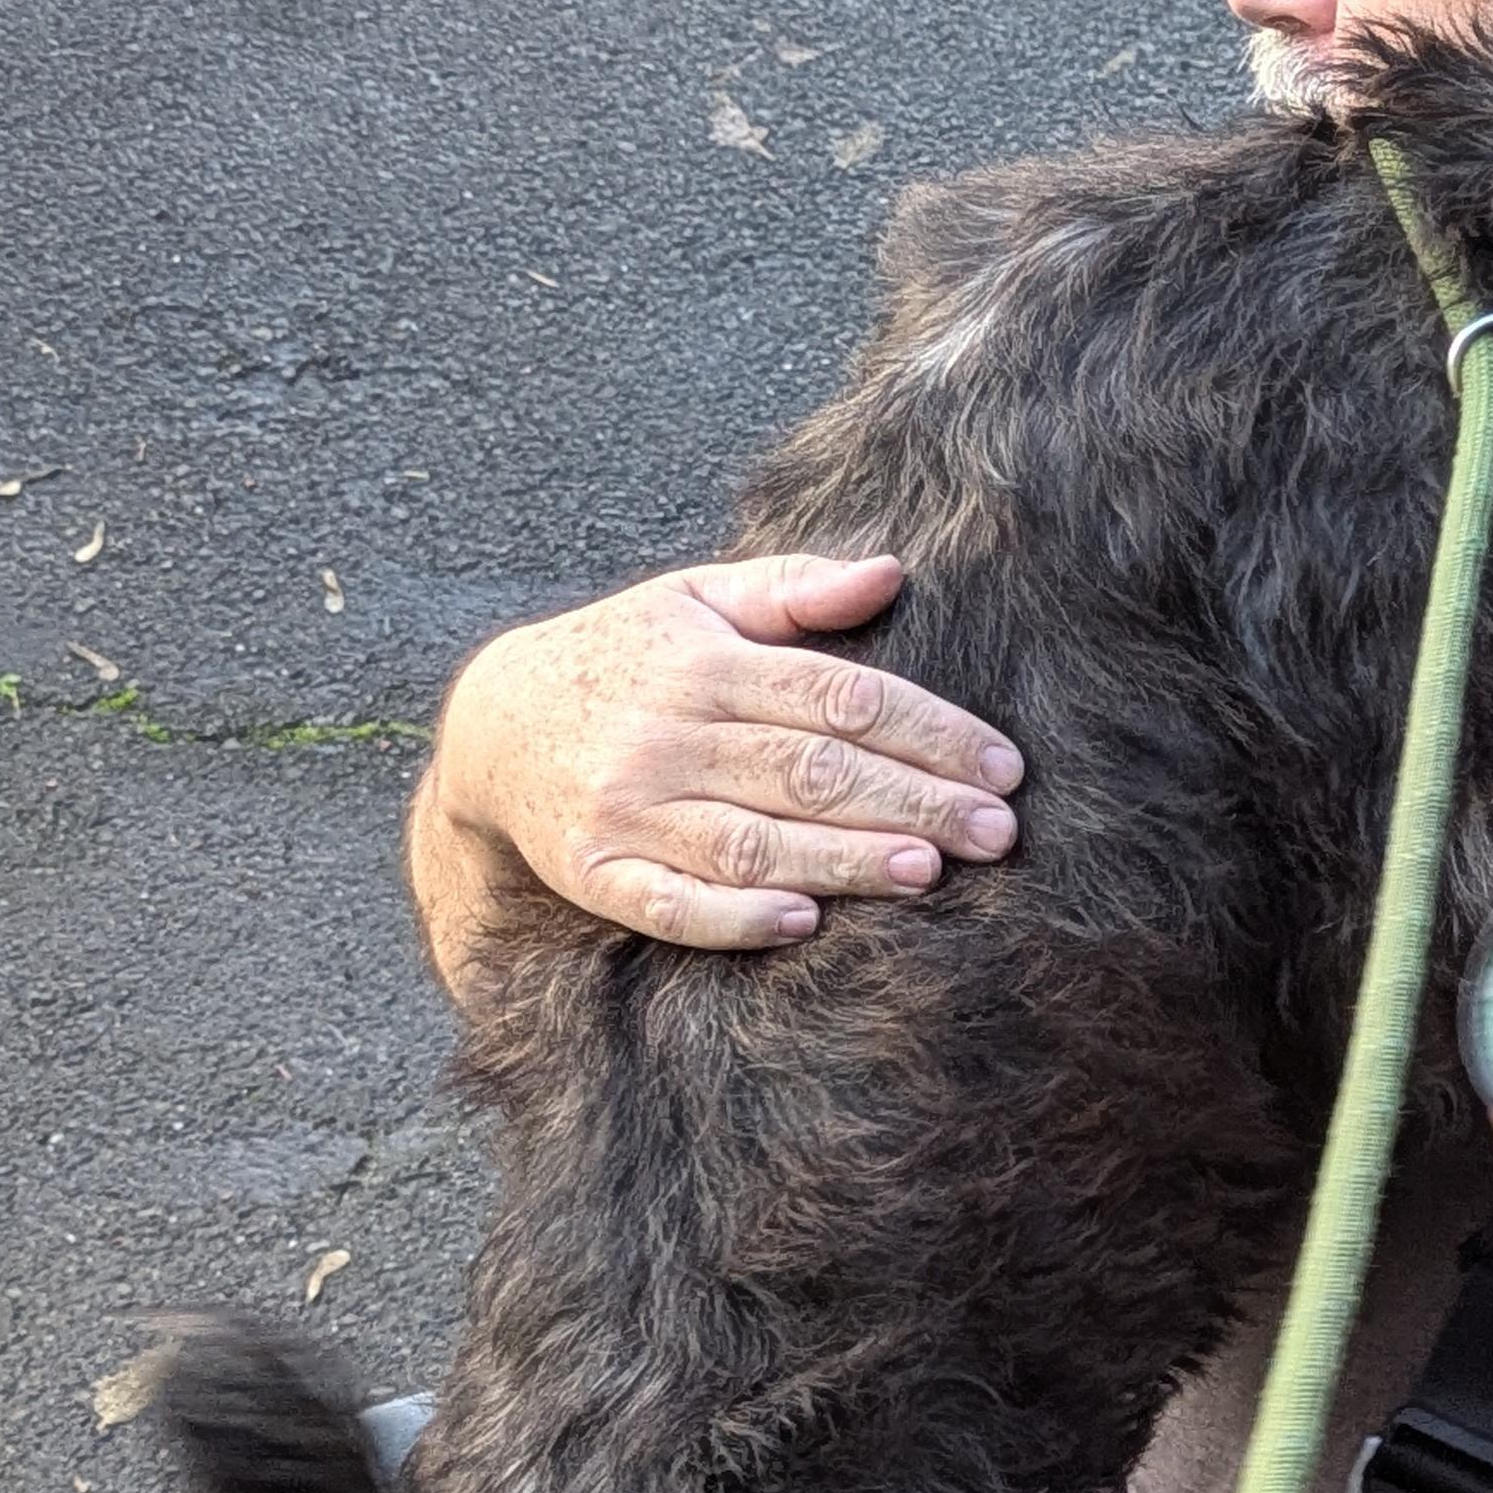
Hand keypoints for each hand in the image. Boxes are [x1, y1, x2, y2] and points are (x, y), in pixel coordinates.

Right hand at [419, 552, 1022, 962]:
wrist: (489, 725)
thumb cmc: (621, 657)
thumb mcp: (694, 598)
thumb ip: (792, 588)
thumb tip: (890, 571)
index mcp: (706, 664)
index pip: (840, 696)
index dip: (928, 731)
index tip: (1002, 765)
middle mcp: (668, 735)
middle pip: (808, 771)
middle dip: (911, 801)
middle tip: (995, 832)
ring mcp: (627, 808)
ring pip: (751, 840)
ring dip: (843, 859)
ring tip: (927, 872)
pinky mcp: (595, 872)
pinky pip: (668, 903)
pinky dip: (734, 916)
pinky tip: (802, 921)